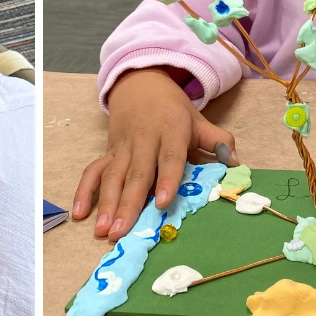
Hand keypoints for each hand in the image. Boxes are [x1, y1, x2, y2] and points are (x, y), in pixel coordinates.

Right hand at [72, 68, 237, 240]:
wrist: (140, 83)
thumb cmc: (172, 109)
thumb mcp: (197, 119)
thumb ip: (218, 140)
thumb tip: (236, 163)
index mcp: (170, 130)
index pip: (170, 158)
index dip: (167, 180)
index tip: (164, 203)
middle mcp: (144, 140)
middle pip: (137, 174)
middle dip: (128, 204)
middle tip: (122, 232)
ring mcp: (122, 147)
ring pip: (113, 176)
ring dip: (106, 204)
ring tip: (102, 230)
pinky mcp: (108, 151)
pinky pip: (93, 171)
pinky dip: (84, 191)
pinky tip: (79, 213)